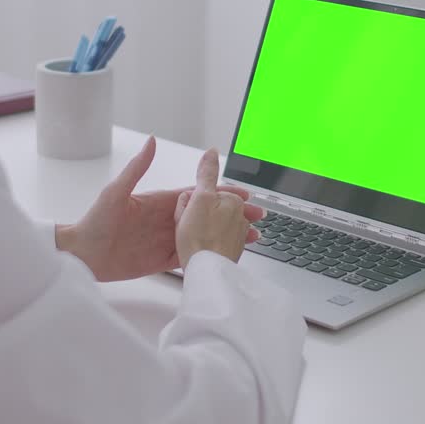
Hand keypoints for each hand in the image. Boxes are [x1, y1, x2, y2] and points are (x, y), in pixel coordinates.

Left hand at [56, 137, 258, 281]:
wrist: (81, 254)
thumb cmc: (93, 221)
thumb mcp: (116, 192)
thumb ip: (137, 168)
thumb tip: (151, 141)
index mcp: (160, 201)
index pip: (199, 195)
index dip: (222, 194)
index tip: (243, 194)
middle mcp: (167, 220)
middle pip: (209, 216)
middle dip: (234, 216)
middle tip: (259, 218)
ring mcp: (167, 240)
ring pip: (205, 237)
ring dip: (228, 237)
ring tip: (253, 240)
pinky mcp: (162, 260)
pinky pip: (192, 257)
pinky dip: (211, 256)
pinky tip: (228, 258)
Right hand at [174, 149, 264, 267]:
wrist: (206, 271)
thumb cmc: (201, 238)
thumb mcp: (200, 197)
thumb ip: (207, 173)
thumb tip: (212, 152)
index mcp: (233, 201)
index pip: (206, 194)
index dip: (190, 202)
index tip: (185, 211)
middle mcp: (239, 218)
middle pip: (209, 210)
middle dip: (195, 217)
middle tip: (186, 227)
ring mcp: (236, 236)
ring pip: (210, 227)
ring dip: (199, 232)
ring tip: (190, 240)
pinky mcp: (230, 252)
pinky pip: (212, 243)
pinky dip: (204, 245)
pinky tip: (196, 250)